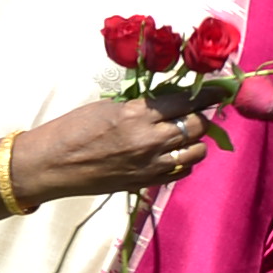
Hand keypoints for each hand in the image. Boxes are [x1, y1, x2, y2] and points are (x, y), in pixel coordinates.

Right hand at [16, 91, 225, 205]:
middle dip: (202, 115)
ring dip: (197, 140)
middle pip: (198, 124)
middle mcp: (149, 139)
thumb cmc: (73, 129)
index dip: (207, 94)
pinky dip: (185, 160)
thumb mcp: (109, 106)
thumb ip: (142, 105)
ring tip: (186, 134)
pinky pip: (183, 170)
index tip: (221, 90)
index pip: (186, 100)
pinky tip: (175, 154)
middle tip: (198, 111)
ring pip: (197, 150)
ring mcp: (150, 164)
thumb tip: (169, 101)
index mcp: (137, 114)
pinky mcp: (146, 182)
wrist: (51, 164)